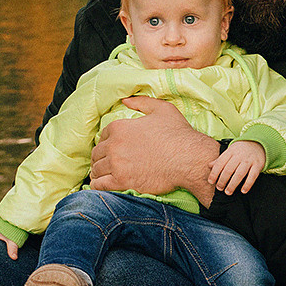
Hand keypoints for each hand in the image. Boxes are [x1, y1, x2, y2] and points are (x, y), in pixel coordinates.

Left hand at [91, 97, 218, 205]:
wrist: (188, 159)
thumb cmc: (178, 134)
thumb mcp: (162, 109)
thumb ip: (141, 102)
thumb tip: (125, 100)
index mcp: (120, 127)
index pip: (103, 136)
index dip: (106, 143)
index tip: (110, 149)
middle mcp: (115, 145)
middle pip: (97, 153)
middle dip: (100, 158)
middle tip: (105, 164)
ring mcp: (117, 164)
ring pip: (97, 169)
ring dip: (98, 172)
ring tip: (102, 175)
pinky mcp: (122, 182)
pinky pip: (100, 185)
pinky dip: (98, 185)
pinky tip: (101, 184)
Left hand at [209, 140, 266, 194]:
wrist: (258, 143)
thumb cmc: (240, 150)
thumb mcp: (230, 152)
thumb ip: (220, 160)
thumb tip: (209, 166)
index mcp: (230, 152)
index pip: (220, 163)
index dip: (214, 173)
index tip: (211, 181)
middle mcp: (239, 156)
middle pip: (229, 169)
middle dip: (222, 180)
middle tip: (219, 188)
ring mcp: (249, 160)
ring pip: (239, 174)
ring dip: (232, 184)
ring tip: (228, 192)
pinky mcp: (258, 165)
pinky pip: (252, 176)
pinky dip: (247, 184)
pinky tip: (243, 191)